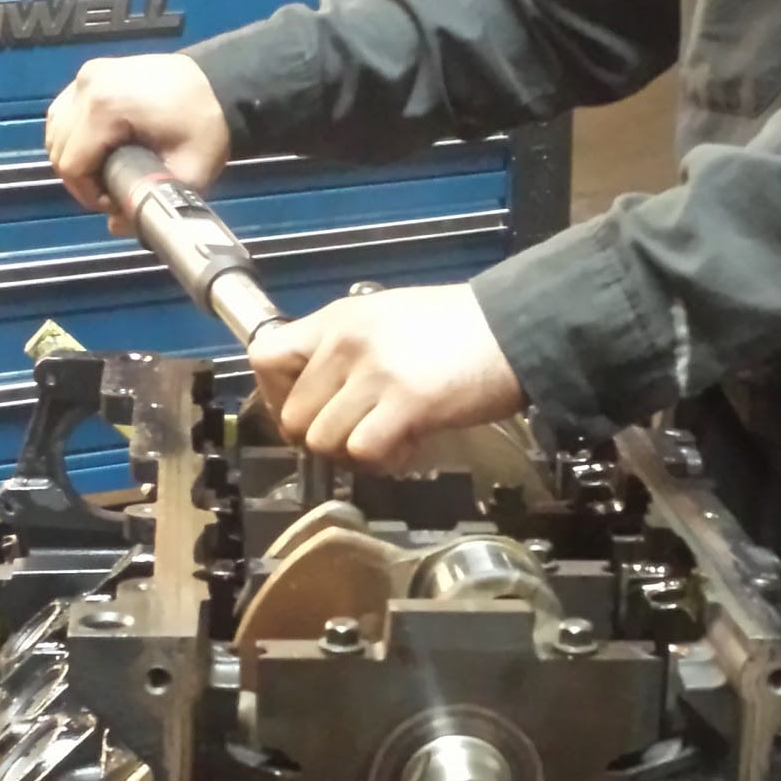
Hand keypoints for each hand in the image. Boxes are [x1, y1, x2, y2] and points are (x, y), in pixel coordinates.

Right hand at [45, 54, 230, 232]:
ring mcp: (87, 75)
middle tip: (112, 193)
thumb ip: (148, 205)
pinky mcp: (92, 74)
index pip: (70, 165)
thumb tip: (114, 224)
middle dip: (80, 180)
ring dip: (74, 158)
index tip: (113, 203)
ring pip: (55, 129)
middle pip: (58, 148)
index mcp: (105, 107)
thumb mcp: (186, 176)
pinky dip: (73, 136)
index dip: (87, 195)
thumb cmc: (205, 126)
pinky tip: (98, 151)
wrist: (217, 83)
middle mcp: (88, 86)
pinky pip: (65, 112)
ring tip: (105, 173)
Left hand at [249, 285, 523, 467]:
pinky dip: (384, 462)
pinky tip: (409, 446)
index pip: (266, 358)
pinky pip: (363, 451)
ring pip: (323, 441)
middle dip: (321, 440)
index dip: (275, 398)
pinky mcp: (405, 404)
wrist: (515, 326)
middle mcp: (345, 342)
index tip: (306, 414)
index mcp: (337, 319)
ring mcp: (373, 373)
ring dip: (353, 455)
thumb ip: (346, 353)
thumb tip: (322, 395)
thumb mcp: (387, 320)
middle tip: (358, 437)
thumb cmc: (458, 330)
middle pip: (293, 416)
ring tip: (390, 440)